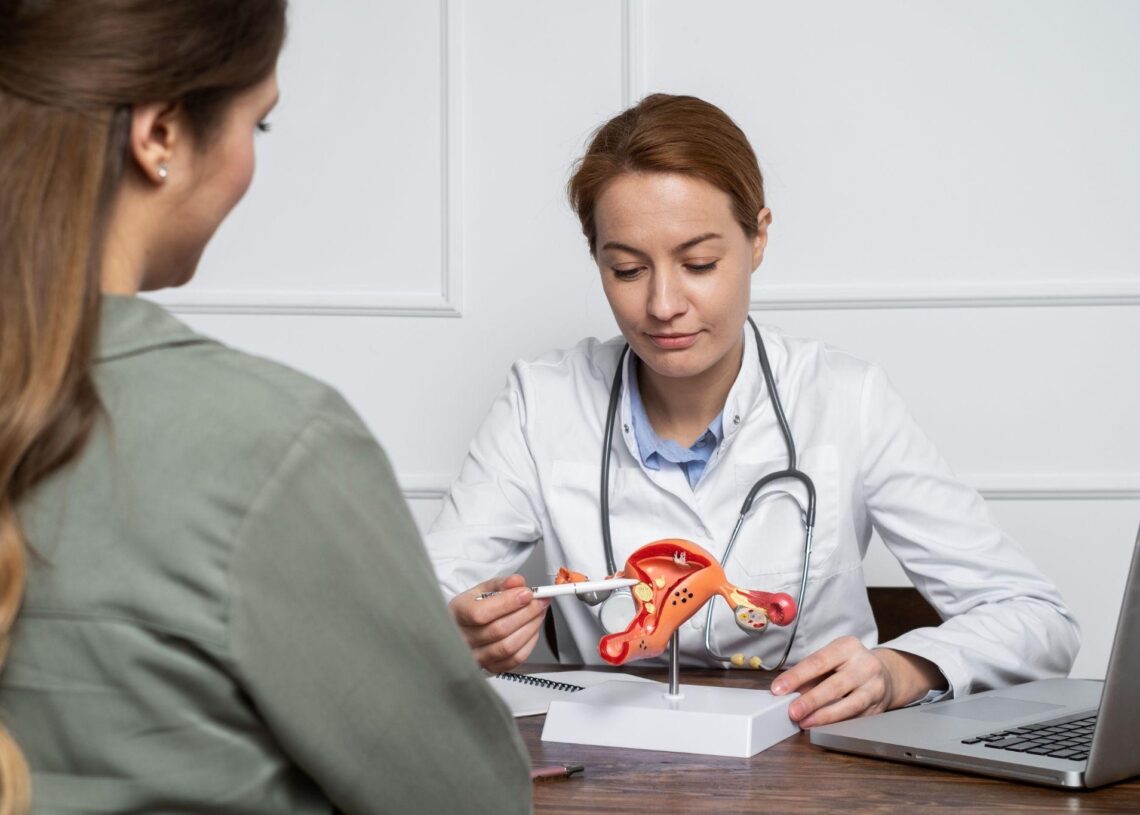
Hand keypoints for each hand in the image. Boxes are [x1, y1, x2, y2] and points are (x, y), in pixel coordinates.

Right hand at [449, 574, 549, 672]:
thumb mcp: (482, 589)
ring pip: (508, 647)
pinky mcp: (489, 667)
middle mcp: (463, 639)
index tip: (527, 593)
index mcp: (457, 614)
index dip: (508, 603)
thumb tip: (517, 582)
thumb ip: (502, 584)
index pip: (480, 613)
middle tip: (540, 601)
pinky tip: (532, 629)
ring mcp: (475, 656)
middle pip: (499, 630)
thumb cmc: (472, 608)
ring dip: (531, 627)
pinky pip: (514, 660)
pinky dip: (529, 643)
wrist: (464, 628)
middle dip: (526, 613)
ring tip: (539, 613)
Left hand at [770, 636, 945, 727]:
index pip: (818, 662)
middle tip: (792, 711)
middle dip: (811, 700)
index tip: (778, 689)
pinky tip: (823, 726)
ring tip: (805, 722)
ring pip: (849, 705)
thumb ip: (810, 674)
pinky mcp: (879, 707)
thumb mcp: (831, 659)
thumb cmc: (849, 665)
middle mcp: (864, 665)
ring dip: (824, 716)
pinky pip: (856, 718)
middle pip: (834, 685)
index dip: (796, 676)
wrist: (886, 673)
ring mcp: (874, 687)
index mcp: (848, 647)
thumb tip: (786, 691)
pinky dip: (837, 723)